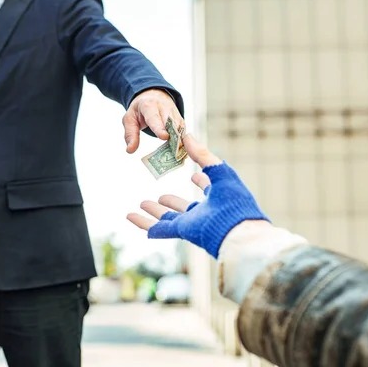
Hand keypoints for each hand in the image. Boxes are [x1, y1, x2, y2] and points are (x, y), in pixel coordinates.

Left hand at [123, 89, 183, 152]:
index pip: (154, 117)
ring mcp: (174, 112)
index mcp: (148, 105)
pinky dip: (182, 139)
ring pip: (179, 126)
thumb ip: (130, 135)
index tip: (165, 136)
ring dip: (179, 139)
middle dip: (173, 135)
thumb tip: (130, 150)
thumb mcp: (129, 119)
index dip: (160, 127)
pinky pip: (183, 129)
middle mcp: (163, 107)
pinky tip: (179, 149)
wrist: (152, 95)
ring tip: (177, 152)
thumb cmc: (139, 110)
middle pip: (170, 121)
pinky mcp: (180, 118)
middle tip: (173, 149)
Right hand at [127, 135, 269, 257]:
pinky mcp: (181, 231)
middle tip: (161, 195)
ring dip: (155, 211)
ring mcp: (191, 223)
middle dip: (172, 202)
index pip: (209, 189)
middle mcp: (204, 212)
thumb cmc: (233, 199)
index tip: (194, 176)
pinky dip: (143, 223)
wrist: (236, 229)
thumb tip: (188, 136)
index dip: (202, 181)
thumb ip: (203, 155)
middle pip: (184, 207)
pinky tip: (131, 217)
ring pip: (168, 218)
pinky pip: (158, 228)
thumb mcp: (219, 171)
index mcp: (218, 198)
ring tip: (142, 203)